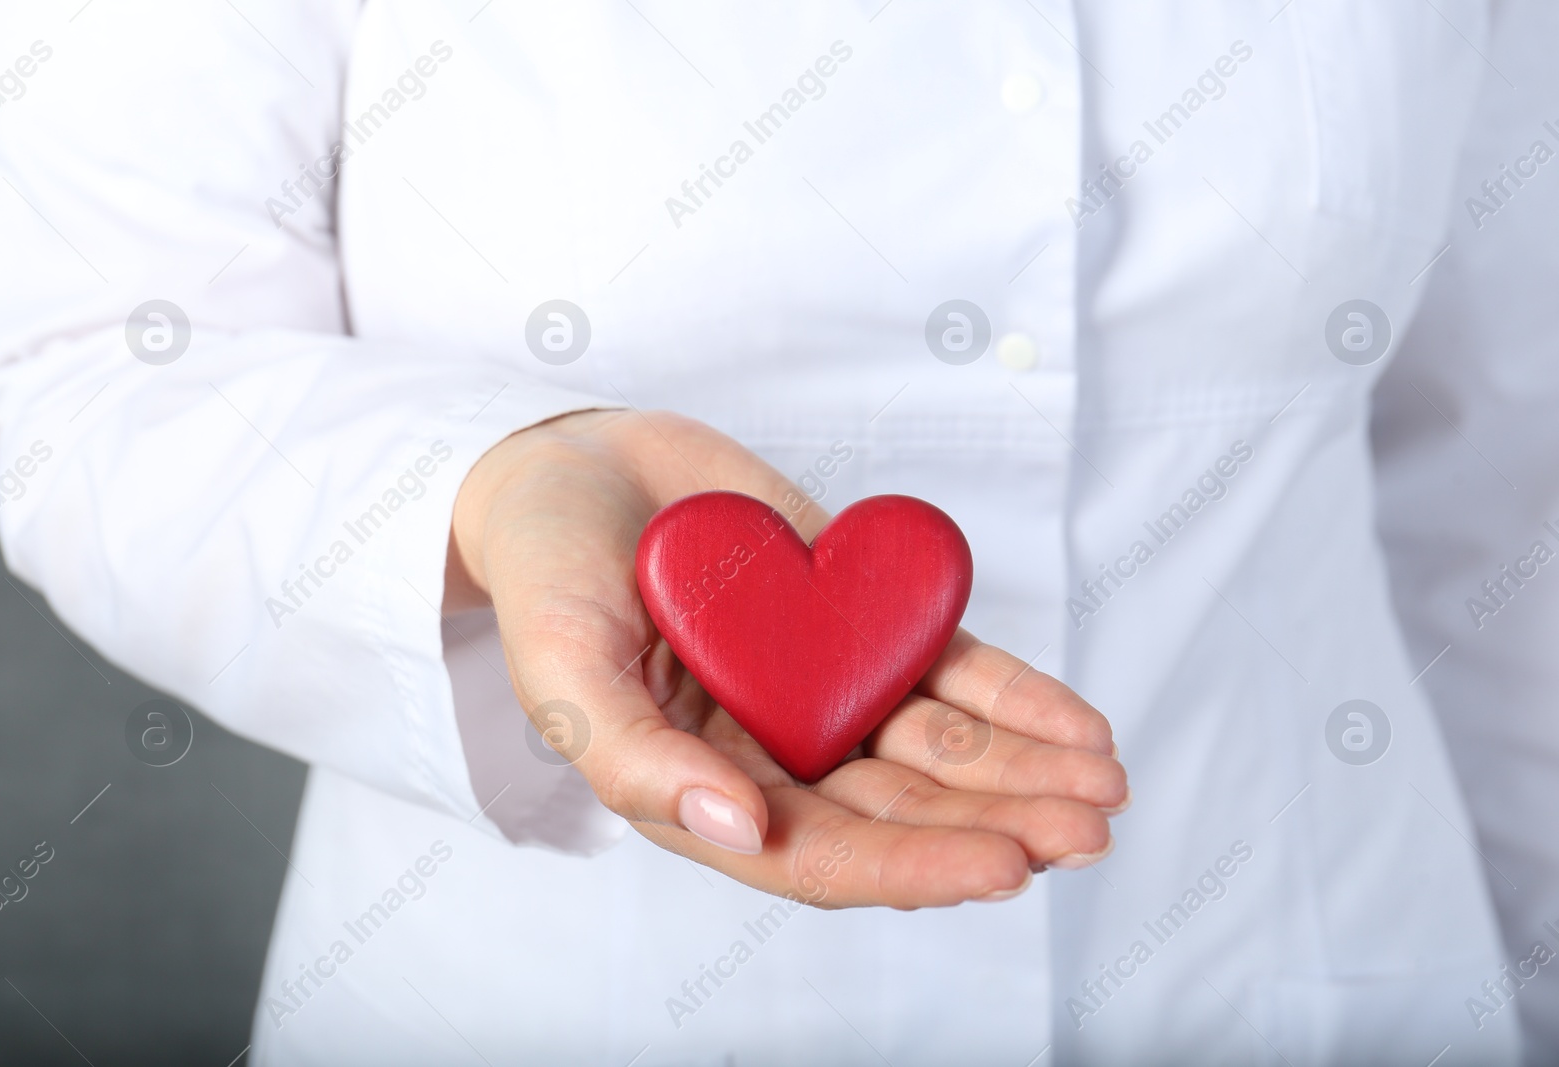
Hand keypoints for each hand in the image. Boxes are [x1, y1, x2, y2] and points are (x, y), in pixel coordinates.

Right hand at [449, 409, 1127, 908]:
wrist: (576, 466)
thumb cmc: (547, 571)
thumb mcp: (564, 664)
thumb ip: (636, 756)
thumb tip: (741, 831)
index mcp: (703, 791)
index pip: (821, 856)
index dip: (911, 868)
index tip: (1002, 866)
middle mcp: (777, 755)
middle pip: (903, 810)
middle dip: (998, 825)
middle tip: (1085, 832)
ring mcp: (825, 689)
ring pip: (942, 750)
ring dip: (1026, 771)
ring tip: (1105, 785)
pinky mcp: (860, 624)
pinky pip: (950, 671)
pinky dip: (1018, 697)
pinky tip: (1079, 724)